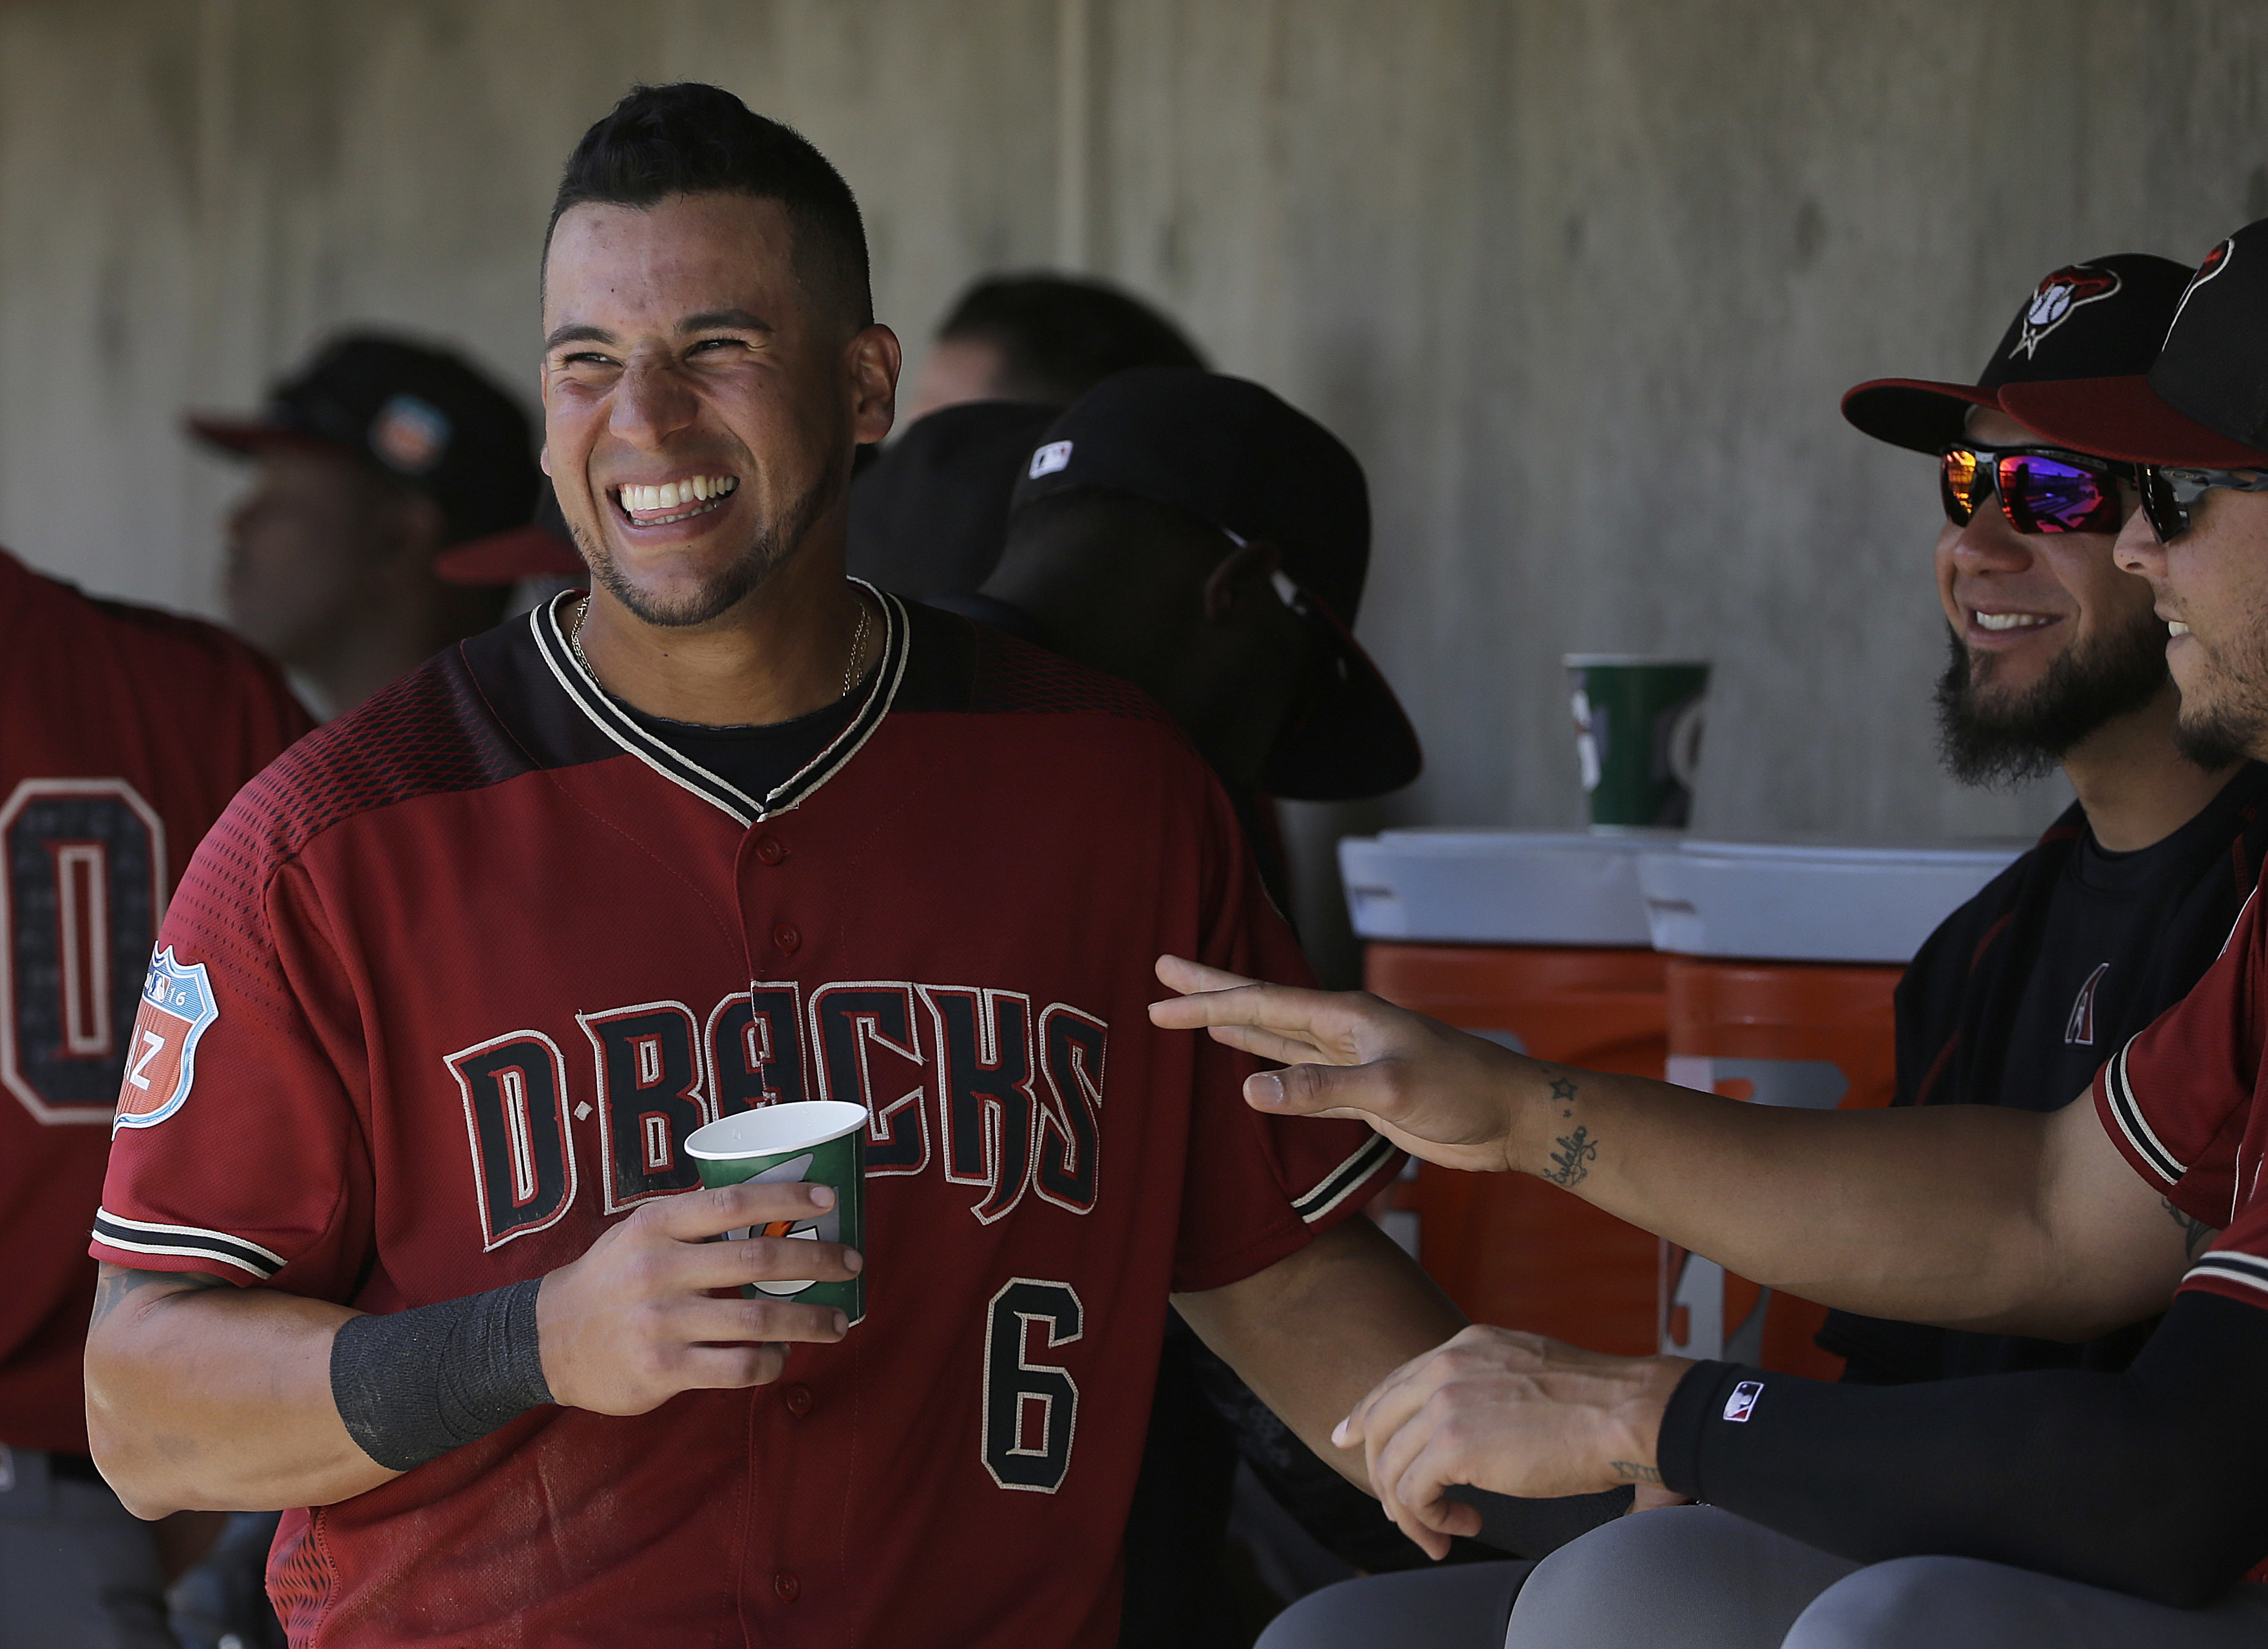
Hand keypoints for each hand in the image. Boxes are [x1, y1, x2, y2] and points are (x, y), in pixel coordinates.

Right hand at [537, 1181, 860, 1414]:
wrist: (545, 1340)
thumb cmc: (610, 1278)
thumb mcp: (638, 1232)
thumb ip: (692, 1222)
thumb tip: (773, 1209)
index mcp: (657, 1225)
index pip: (735, 1202)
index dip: (789, 1198)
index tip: (831, 1201)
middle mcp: (660, 1270)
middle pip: (758, 1261)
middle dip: (817, 1261)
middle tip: (852, 1263)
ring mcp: (661, 1323)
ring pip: (757, 1322)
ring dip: (809, 1321)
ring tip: (838, 1322)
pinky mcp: (662, 1370)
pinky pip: (736, 1368)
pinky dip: (769, 1363)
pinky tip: (782, 1356)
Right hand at [1149, 954, 1534, 1174]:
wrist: (1512, 1118)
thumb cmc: (1464, 1092)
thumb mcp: (1390, 1090)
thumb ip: (1320, 1089)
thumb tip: (1249, 1090)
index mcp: (1346, 1016)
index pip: (1262, 1003)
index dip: (1210, 998)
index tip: (1162, 992)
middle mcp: (1342, 1030)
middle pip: (1262, 1008)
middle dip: (1211, 993)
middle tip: (1161, 976)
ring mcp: (1350, 1060)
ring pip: (1276, 1038)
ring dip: (1233, 1025)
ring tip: (1192, 1009)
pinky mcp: (1360, 1092)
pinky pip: (1297, 1073)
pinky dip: (1265, 1064)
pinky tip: (1245, 1060)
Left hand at [1332, 1324, 1689, 1558]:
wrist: (1627, 1413)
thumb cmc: (1597, 1404)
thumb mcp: (1526, 1370)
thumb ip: (1489, 1384)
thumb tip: (1475, 1420)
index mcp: (1464, 1347)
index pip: (1394, 1382)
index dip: (1365, 1416)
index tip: (1349, 1438)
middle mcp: (1445, 1367)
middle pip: (1379, 1426)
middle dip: (1384, 1476)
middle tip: (1411, 1513)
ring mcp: (1445, 1404)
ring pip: (1389, 1467)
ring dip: (1411, 1511)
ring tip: (1443, 1532)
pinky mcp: (1453, 1446)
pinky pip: (1411, 1494)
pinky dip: (1429, 1520)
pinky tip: (1463, 1525)